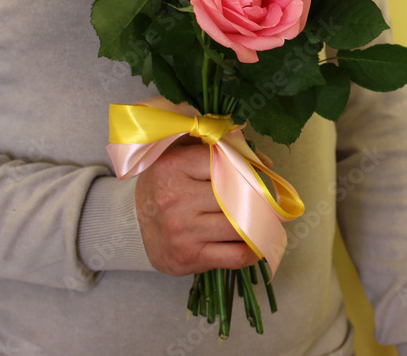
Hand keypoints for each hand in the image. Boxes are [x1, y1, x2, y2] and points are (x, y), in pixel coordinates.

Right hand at [134, 142, 258, 275]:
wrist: (131, 224)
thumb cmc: (165, 183)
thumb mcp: (181, 153)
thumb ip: (220, 148)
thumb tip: (264, 162)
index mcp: (173, 166)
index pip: (228, 162)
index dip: (251, 167)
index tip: (263, 173)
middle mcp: (176, 199)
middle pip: (238, 195)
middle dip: (263, 198)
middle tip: (276, 199)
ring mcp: (183, 231)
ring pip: (241, 226)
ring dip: (263, 223)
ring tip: (271, 218)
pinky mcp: (190, 257)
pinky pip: (236, 256)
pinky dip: (255, 250)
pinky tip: (258, 241)